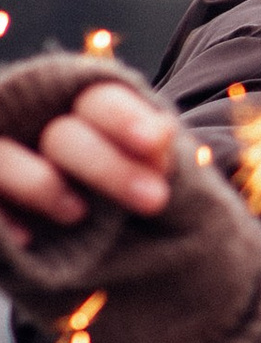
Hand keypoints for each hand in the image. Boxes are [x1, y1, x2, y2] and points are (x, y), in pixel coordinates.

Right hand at [0, 82, 177, 252]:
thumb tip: (162, 134)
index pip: (100, 103)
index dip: (124, 119)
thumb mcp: (137, 158)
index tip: (155, 142)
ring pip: (4, 158)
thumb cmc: (112, 172)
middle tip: (153, 199)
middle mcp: (32, 122)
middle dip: (107, 167)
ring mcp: (2, 153)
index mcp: (79, 105)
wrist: (54, 214)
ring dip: (40, 184)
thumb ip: (149, 146)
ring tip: (78, 214)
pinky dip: (3, 219)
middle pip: (63, 137)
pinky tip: (28, 239)